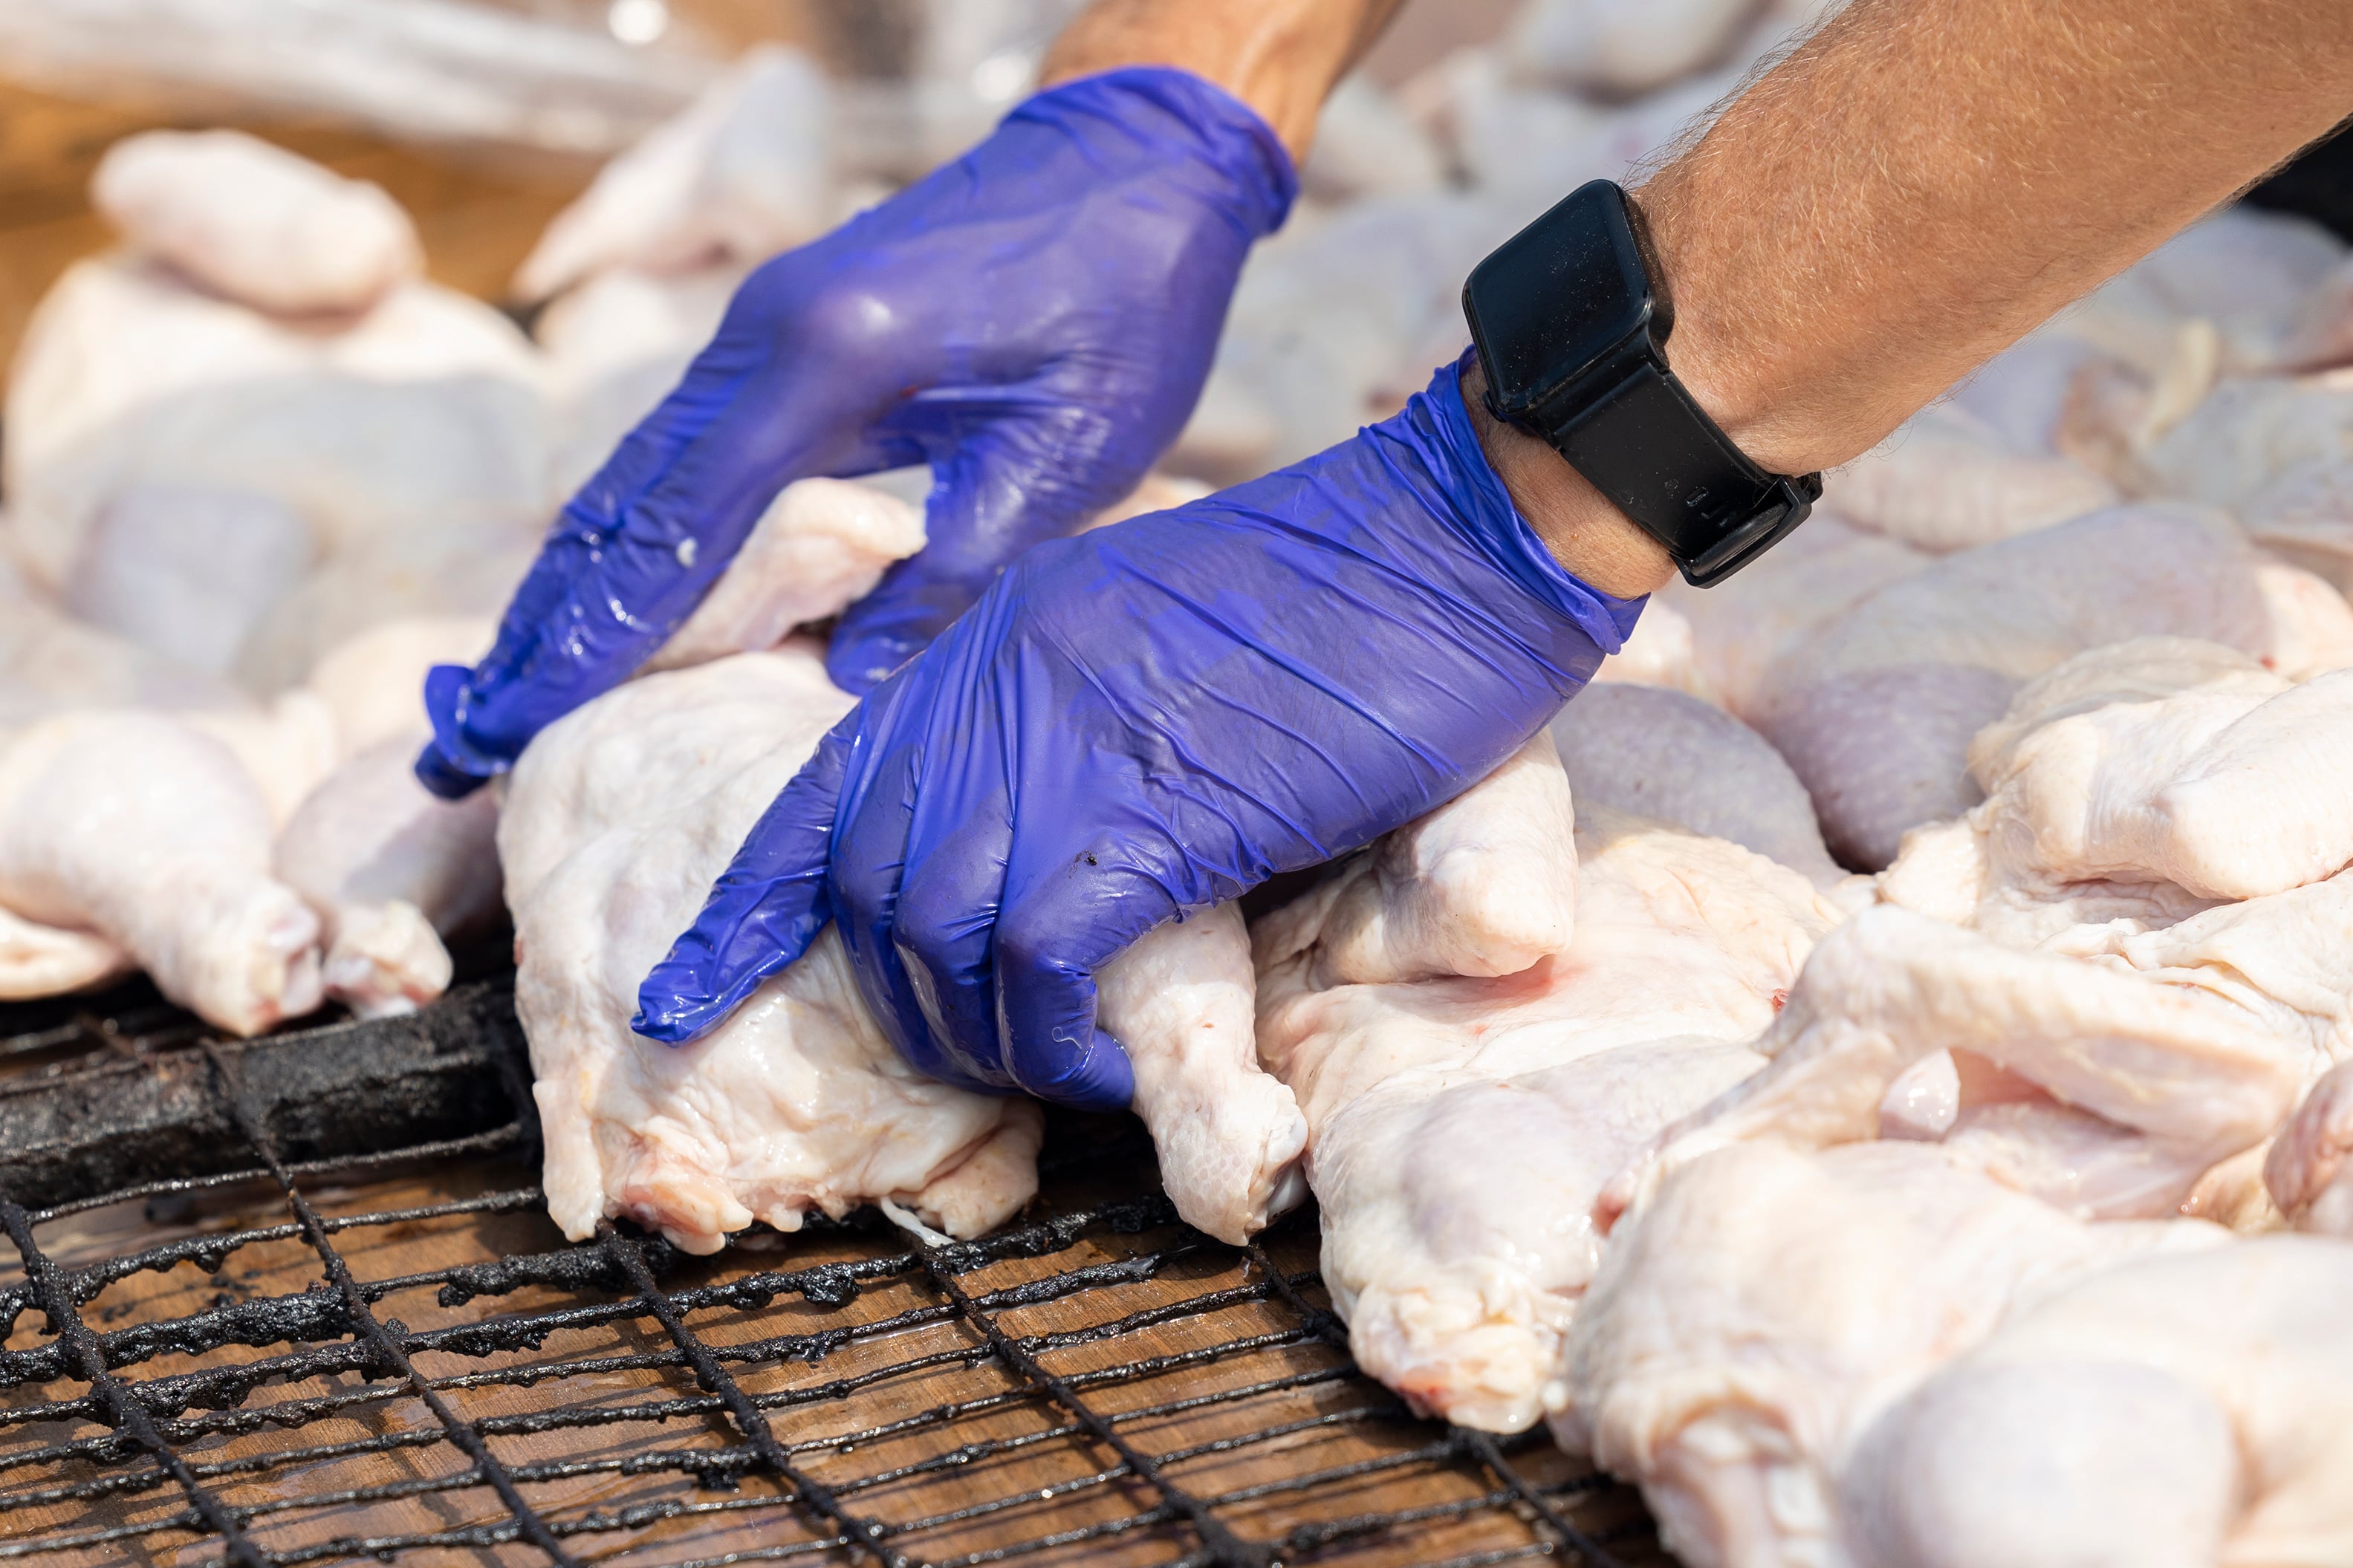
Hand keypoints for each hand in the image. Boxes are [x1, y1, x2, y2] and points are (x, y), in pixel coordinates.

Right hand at [414, 67, 1294, 798]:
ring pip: (639, 470)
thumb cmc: (1124, 302)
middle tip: (475, 731)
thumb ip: (958, 566)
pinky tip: (606, 589)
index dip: (601, 633)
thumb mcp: (1070, 450)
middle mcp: (764, 335)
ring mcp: (763, 326)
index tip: (525, 718)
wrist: (1133, 163)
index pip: (683, 521)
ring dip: (576, 579)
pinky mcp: (783, 333)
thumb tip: (847, 679)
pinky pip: (680, 446)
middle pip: (626, 497)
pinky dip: (631, 527)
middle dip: (551, 621)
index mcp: (830, 358)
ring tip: (512, 682)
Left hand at [631, 356, 1642, 1108]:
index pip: (820, 793)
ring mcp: (1064, 744)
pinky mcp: (1152, 807)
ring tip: (1060, 1073)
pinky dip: (1059, 1039)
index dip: (747, 909)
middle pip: (869, 891)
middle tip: (988, 1062)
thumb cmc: (1336, 596)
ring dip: (986, 1041)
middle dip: (907, 1008)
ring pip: (939, 939)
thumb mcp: (1153, 631)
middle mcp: (995, 692)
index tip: (691, 988)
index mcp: (987, 642)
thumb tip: (1042, 827)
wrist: (1449, 539)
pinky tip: (1113, 1062)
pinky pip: (1040, 961)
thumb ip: (1066, 709)